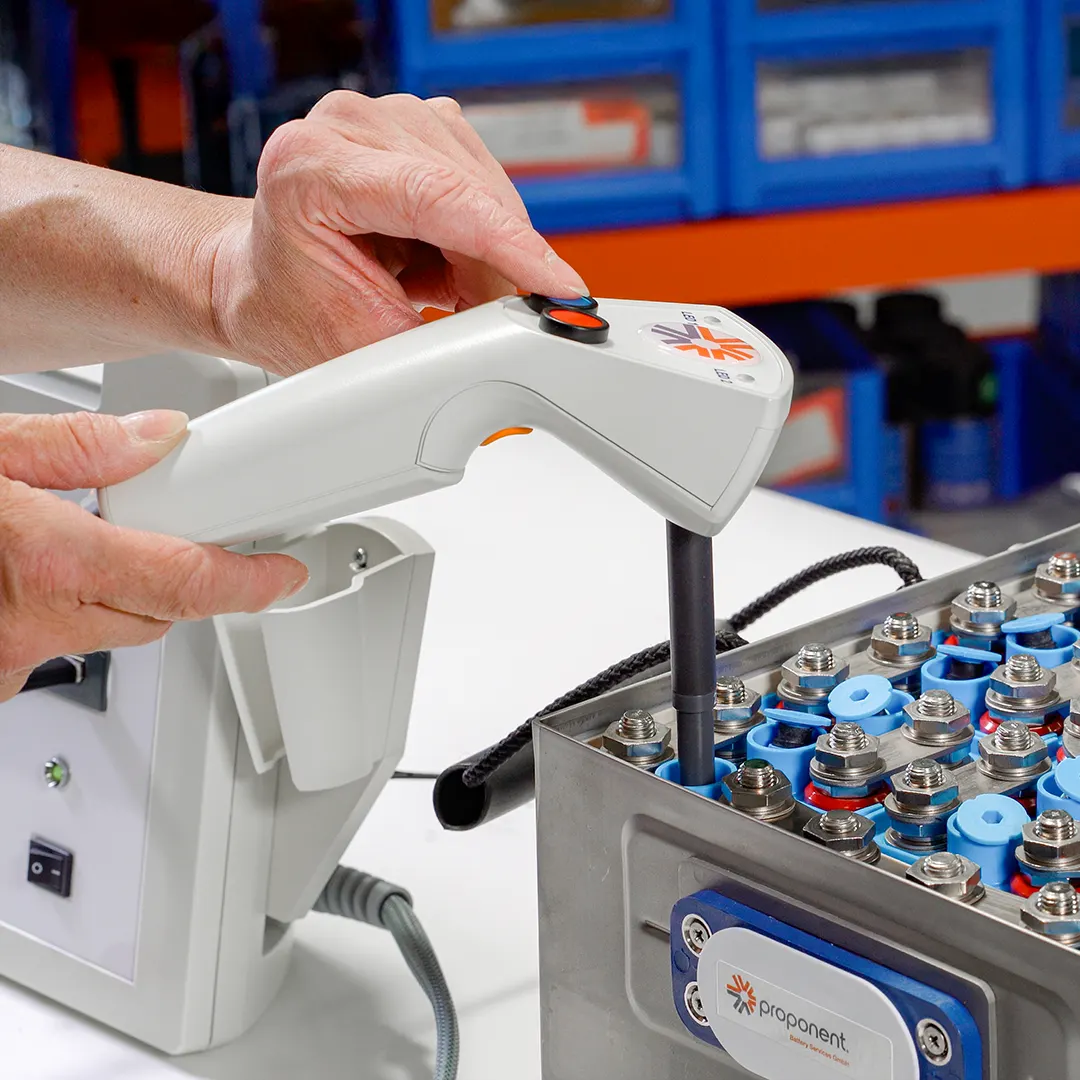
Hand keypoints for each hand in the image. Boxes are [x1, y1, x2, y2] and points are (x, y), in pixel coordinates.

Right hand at [0, 410, 308, 699]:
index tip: (283, 574)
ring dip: (110, 594)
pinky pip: (55, 648)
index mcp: (47, 563)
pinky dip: (62, 615)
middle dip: (173, 574)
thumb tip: (160, 436)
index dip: (250, 581)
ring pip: (107, 633)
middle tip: (158, 530)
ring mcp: (10, 663)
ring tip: (62, 542)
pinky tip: (31, 578)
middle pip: (158, 612)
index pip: (187, 583)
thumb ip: (78, 445)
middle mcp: (33, 627)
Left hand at [209, 92, 588, 374]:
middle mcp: (347, 124)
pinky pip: (482, 185)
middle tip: (494, 324)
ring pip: (485, 189)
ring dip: (490, 253)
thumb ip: (434, 343)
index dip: (509, 246)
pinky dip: (481, 235)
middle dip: (500, 266)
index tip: (558, 286)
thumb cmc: (290, 311)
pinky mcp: (417, 130)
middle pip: (469, 192)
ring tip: (449, 295)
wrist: (259, 284)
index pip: (436, 197)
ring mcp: (386, 118)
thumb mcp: (358, 346)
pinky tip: (447, 264)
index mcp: (310, 166)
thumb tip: (509, 336)